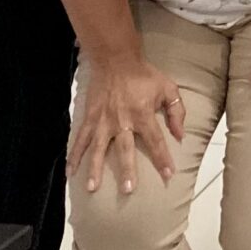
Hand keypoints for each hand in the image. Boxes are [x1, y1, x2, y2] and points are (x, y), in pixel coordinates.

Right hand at [69, 51, 186, 196]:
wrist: (116, 59)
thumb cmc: (144, 75)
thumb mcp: (168, 88)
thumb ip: (176, 112)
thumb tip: (180, 135)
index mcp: (143, 114)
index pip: (156, 141)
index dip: (162, 158)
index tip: (168, 175)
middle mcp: (122, 120)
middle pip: (125, 149)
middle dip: (127, 170)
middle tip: (128, 190)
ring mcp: (103, 120)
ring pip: (98, 148)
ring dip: (95, 169)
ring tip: (92, 188)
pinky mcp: (90, 118)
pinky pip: (80, 139)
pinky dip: (74, 155)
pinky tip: (69, 171)